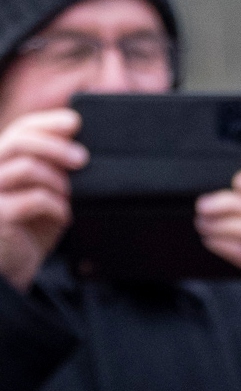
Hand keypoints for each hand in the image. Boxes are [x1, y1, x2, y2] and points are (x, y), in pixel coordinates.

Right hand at [0, 109, 86, 291]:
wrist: (15, 268)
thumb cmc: (32, 228)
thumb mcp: (45, 193)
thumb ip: (54, 170)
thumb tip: (81, 146)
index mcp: (0, 161)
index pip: (20, 129)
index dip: (48, 123)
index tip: (75, 122)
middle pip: (20, 140)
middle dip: (57, 146)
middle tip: (83, 159)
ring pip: (28, 168)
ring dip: (59, 181)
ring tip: (69, 198)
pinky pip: (35, 199)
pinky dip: (58, 206)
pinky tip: (64, 217)